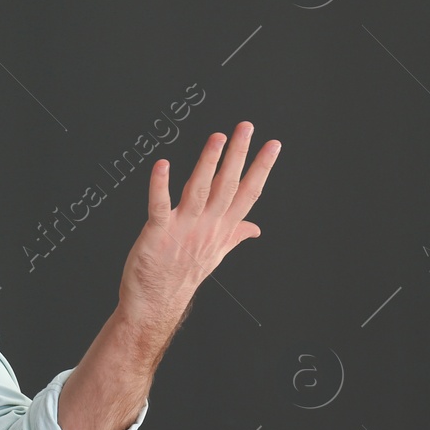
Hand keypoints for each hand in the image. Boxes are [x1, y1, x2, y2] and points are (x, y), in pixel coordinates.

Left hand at [118, 121, 280, 321]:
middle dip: (238, 155)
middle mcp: (207, 225)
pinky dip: (160, 185)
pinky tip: (163, 165)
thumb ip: (235, 235)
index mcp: (222, 228)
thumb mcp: (216, 253)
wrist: (156, 302)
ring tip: (218, 138)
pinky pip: (159, 205)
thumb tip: (255, 228)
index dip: (261, 168)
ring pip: (199, 190)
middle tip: (246, 127)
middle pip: (227, 185)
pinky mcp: (157, 232)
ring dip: (208, 163)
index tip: (273, 145)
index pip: (248, 193)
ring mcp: (183, 228)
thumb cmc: (183, 274)